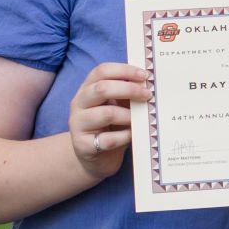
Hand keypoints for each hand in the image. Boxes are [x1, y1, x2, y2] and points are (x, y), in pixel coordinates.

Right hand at [66, 62, 150, 176]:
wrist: (95, 158)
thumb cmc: (111, 127)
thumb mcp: (117, 106)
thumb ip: (127, 94)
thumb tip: (150, 83)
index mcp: (87, 89)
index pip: (101, 71)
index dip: (124, 70)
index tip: (145, 75)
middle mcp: (79, 104)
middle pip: (101, 89)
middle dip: (129, 90)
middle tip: (147, 95)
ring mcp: (78, 125)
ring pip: (106, 114)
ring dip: (129, 115)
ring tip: (141, 119)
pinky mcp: (83, 146)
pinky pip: (108, 139)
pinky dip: (125, 136)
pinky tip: (133, 135)